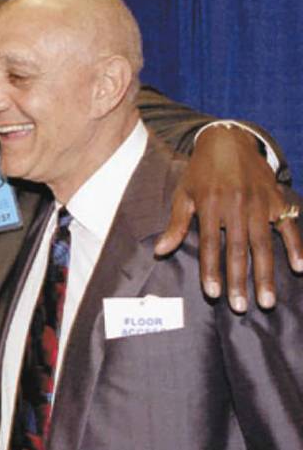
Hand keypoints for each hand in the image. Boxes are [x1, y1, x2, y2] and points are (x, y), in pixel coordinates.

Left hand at [154, 125, 302, 311]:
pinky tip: (299, 268)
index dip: (211, 270)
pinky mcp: (277, 200)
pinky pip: (289, 227)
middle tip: (239, 308)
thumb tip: (159, 252)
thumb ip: (176, 224)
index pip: (209, 245)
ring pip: (263, 245)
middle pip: (238, 250)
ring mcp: (259, 204)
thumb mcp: (184, 193)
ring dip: (266, 275)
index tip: (213, 294)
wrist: (228, 141)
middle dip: (239, 282)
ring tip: (267, 301)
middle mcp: (235, 206)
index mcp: (210, 206)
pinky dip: (296, 247)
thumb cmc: (200, 172)